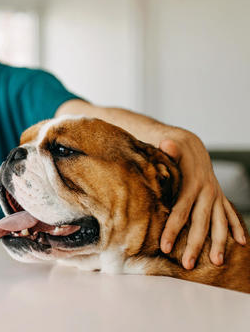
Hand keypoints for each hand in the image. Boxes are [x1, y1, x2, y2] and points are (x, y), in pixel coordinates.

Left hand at [159, 132, 246, 268]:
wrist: (190, 148)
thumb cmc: (172, 155)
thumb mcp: (169, 153)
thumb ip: (168, 152)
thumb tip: (166, 143)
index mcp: (191, 185)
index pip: (180, 212)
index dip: (172, 229)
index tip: (165, 247)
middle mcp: (207, 192)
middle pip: (200, 223)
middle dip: (194, 245)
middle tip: (187, 264)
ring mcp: (216, 196)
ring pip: (219, 223)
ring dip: (220, 243)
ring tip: (218, 262)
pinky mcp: (220, 198)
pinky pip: (230, 215)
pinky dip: (237, 228)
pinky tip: (242, 243)